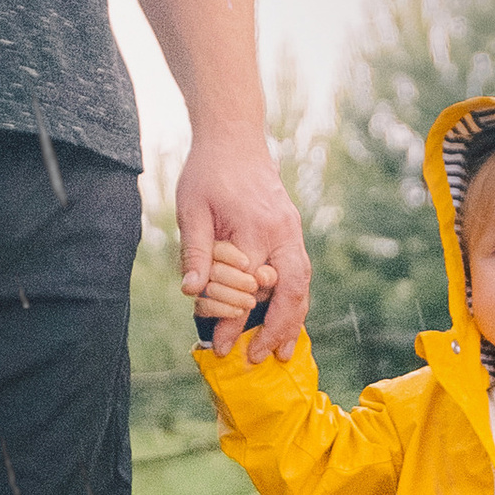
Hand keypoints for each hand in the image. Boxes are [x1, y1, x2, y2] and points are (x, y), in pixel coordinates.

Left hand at [177, 135, 310, 360]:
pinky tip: (285, 320)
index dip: (233, 322)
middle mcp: (282, 232)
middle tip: (259, 358)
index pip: (247, 289)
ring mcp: (292, 231)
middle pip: (291, 292)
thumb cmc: (208, 171)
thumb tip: (192, 292)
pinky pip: (300, 273)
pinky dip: (295, 300)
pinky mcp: (292, 230)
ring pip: (302, 285)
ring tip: (280, 352)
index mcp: (255, 228)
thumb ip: (195, 251)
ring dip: (293, 320)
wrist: (234, 136)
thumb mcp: (192, 208)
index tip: (220, 348)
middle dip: (278, 329)